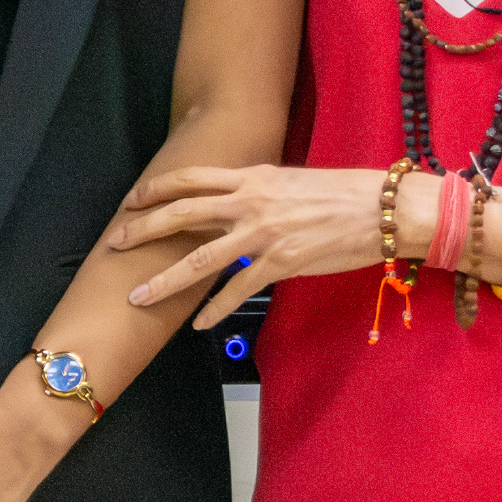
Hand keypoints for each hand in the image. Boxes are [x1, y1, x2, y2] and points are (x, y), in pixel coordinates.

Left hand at [110, 164, 404, 327]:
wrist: (386, 209)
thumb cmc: (346, 193)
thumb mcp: (292, 180)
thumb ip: (259, 189)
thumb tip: (236, 200)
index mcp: (252, 177)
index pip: (191, 178)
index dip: (156, 187)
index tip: (132, 199)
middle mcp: (251, 201)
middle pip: (181, 213)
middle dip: (142, 229)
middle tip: (115, 242)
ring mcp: (263, 233)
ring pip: (198, 259)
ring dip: (163, 280)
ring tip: (138, 295)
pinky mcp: (281, 262)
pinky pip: (236, 289)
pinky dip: (213, 309)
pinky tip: (199, 324)